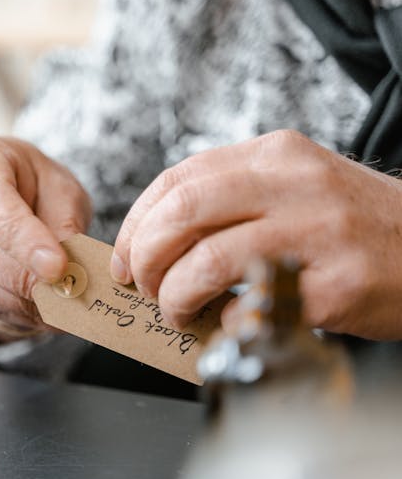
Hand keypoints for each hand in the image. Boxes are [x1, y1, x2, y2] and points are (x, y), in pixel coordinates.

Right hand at [0, 135, 91, 339]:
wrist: (4, 194)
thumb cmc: (33, 186)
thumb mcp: (61, 189)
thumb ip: (64, 223)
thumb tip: (68, 270)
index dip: (21, 238)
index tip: (57, 266)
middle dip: (22, 278)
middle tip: (62, 296)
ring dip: (15, 302)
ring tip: (56, 309)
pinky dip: (4, 311)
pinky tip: (35, 312)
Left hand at [111, 130, 401, 339]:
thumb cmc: (353, 226)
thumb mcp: (293, 187)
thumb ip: (230, 201)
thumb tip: (157, 241)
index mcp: (273, 155)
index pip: (176, 179)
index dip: (136, 222)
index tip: (124, 256)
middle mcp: (293, 183)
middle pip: (181, 212)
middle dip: (143, 256)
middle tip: (142, 285)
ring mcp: (317, 231)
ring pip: (206, 259)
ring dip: (173, 294)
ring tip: (177, 310)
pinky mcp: (334, 283)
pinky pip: (251, 305)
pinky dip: (223, 320)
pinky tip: (227, 323)